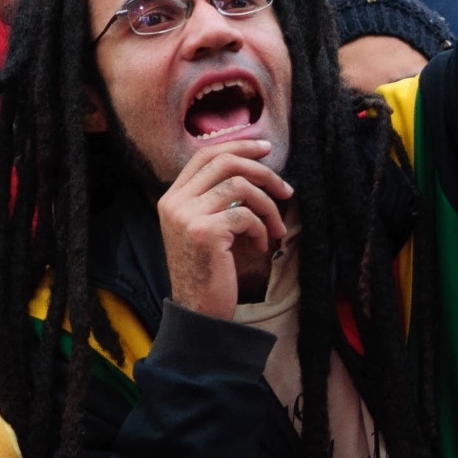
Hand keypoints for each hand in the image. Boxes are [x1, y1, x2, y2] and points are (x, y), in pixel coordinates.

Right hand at [156, 140, 291, 319]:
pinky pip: (246, 215)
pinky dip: (261, 228)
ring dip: (268, 205)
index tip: (266, 149)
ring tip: (277, 227)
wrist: (198, 312)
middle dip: (262, 170)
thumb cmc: (208, 270)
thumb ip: (214, 198)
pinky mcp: (205, 232)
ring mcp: (187, 216)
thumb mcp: (203, 228)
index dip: (238, 145)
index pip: (205, 154)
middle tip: (285, 188)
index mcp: (171, 197)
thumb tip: (251, 167)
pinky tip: (261, 245)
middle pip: (224, 162)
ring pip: (240, 185)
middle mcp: (174, 202)